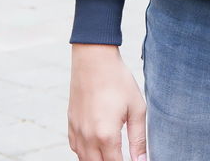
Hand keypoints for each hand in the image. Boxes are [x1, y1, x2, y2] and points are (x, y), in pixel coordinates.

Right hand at [68, 44, 146, 160]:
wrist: (94, 59)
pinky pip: (76, 149)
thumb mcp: (136, 108)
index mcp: (106, 135)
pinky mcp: (70, 125)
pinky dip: (86, 153)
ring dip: (98, 160)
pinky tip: (97, 146)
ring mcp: (77, 132)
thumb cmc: (118, 80)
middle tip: (123, 154)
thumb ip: (139, 139)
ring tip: (112, 152)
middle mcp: (88, 138)